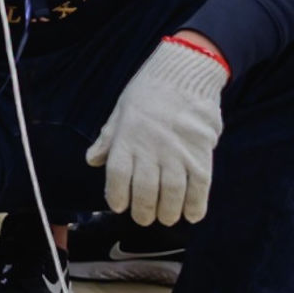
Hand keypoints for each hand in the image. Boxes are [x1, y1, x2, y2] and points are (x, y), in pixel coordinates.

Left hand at [86, 35, 227, 231]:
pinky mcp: (201, 154)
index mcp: (128, 138)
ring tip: (165, 218)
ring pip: (171, 193)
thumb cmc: (149, 93)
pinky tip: (191, 215)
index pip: (118, 176)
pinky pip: (199, 187)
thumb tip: (92, 160)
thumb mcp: (120, 111)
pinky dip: (196, 205)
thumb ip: (108, 139)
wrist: (185, 74)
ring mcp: (177, 153)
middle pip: (145, 190)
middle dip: (143, 211)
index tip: (118, 206)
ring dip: (168, 212)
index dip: (116, 195)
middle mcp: (151, 149)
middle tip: (144, 218)